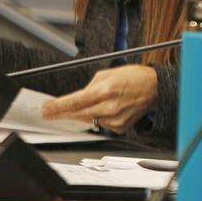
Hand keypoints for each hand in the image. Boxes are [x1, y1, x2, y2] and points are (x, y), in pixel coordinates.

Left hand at [41, 65, 157, 132]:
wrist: (155, 88)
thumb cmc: (134, 77)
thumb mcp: (108, 74)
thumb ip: (90, 87)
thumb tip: (77, 98)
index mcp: (106, 89)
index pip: (75, 101)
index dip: (58, 107)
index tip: (46, 109)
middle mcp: (110, 106)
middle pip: (78, 114)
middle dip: (62, 113)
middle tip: (50, 113)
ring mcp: (115, 119)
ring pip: (89, 120)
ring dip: (84, 114)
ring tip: (93, 103)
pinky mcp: (120, 127)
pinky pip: (102, 124)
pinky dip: (100, 118)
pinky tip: (108, 109)